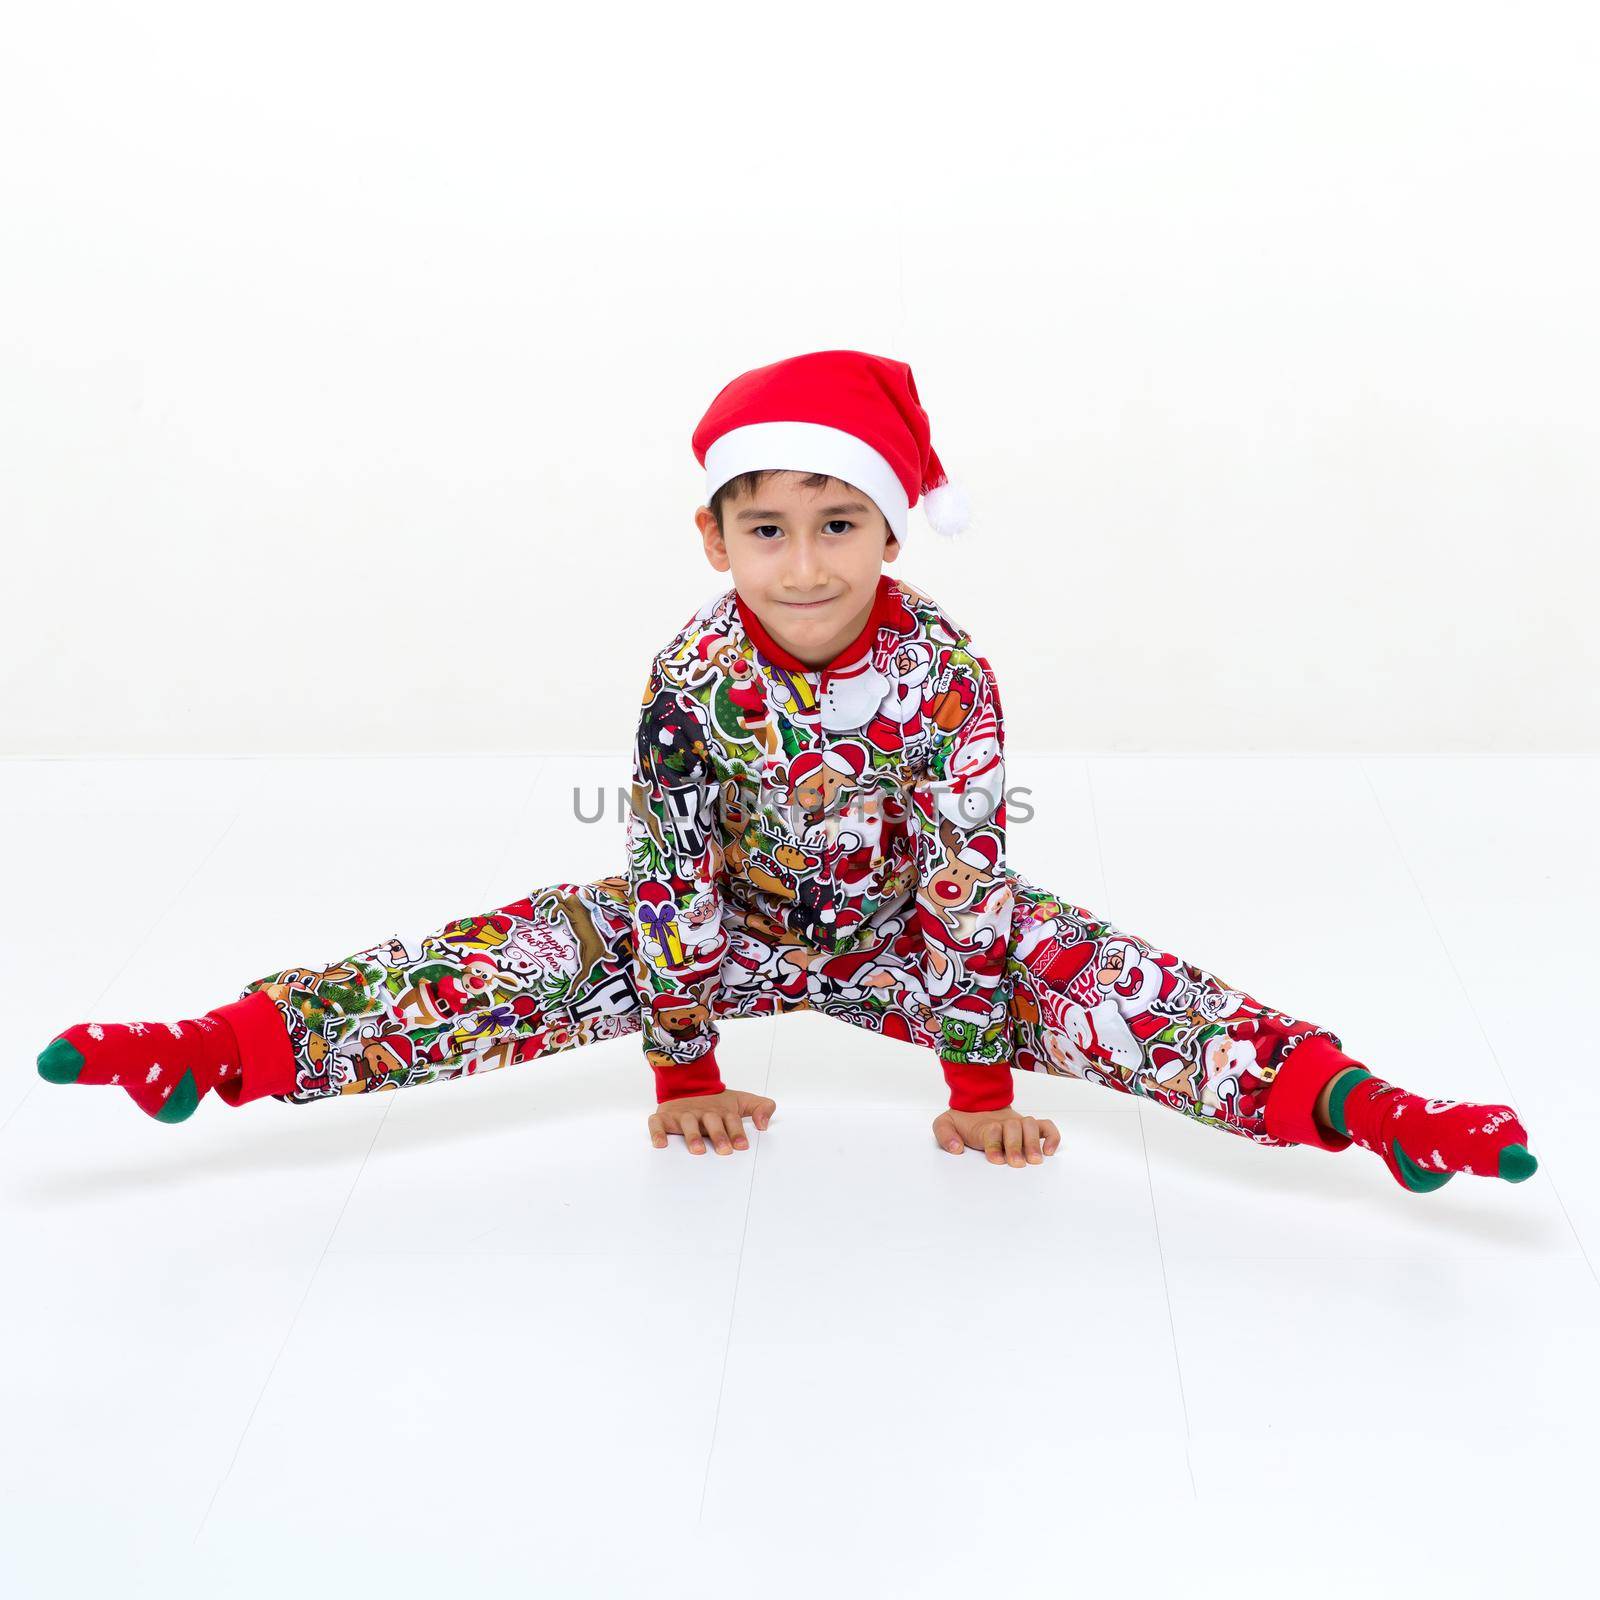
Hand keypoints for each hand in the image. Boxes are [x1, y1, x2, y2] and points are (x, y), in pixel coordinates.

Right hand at [649, 1088, 774, 1154]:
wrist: (687, 1085)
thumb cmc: (716, 1103)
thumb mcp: (742, 1101)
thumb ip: (761, 1108)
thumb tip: (765, 1125)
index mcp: (721, 1110)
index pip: (731, 1119)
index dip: (736, 1132)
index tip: (741, 1146)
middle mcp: (702, 1111)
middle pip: (711, 1121)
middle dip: (718, 1135)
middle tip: (724, 1150)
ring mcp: (683, 1114)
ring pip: (687, 1122)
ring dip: (692, 1135)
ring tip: (698, 1150)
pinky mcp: (664, 1117)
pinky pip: (657, 1123)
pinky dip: (658, 1132)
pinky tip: (661, 1144)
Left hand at [932, 1105, 1060, 1167]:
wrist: (978, 1104)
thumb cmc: (963, 1121)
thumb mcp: (944, 1123)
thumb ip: (944, 1134)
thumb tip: (956, 1148)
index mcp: (984, 1124)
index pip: (991, 1131)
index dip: (993, 1144)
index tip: (994, 1159)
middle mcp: (1004, 1123)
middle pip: (1014, 1127)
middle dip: (1015, 1145)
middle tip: (1016, 1163)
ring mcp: (1019, 1124)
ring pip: (1031, 1125)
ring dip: (1034, 1142)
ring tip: (1035, 1160)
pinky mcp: (1030, 1127)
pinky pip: (1047, 1127)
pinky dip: (1052, 1137)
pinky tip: (1050, 1152)